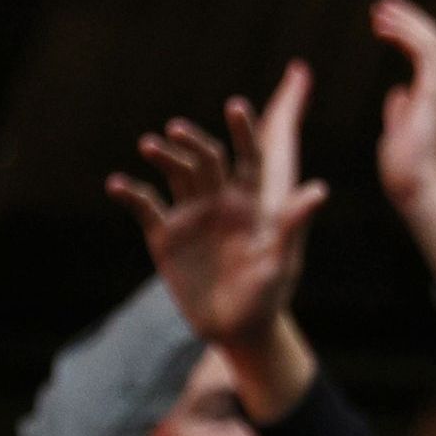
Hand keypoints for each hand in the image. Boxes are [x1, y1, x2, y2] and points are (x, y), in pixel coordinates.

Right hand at [106, 62, 325, 420]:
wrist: (234, 329)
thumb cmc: (267, 295)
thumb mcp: (282, 262)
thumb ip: (292, 225)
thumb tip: (319, 191)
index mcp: (250, 201)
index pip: (248, 157)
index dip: (243, 132)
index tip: (236, 107)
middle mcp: (219, 201)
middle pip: (205, 161)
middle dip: (192, 143)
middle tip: (177, 130)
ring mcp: (190, 216)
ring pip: (175, 176)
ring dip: (163, 157)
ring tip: (149, 144)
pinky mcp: (165, 237)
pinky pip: (146, 208)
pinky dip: (131, 194)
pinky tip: (116, 183)